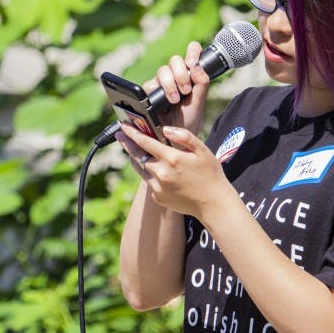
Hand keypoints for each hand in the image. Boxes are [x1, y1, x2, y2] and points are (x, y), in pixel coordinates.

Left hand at [118, 123, 234, 219]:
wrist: (213, 205)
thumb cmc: (211, 175)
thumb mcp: (203, 151)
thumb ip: (184, 137)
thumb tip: (166, 129)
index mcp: (172, 159)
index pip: (145, 142)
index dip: (132, 133)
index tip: (123, 127)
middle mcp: (162, 173)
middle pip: (138, 156)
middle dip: (128, 144)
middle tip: (120, 135)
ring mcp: (158, 187)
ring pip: (141, 169)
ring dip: (135, 159)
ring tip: (131, 150)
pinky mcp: (158, 198)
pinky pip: (149, 182)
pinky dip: (149, 174)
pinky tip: (154, 170)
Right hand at [143, 41, 210, 135]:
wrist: (176, 138)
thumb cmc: (189, 119)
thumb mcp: (199, 101)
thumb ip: (202, 82)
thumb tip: (196, 65)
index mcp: (190, 73)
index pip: (191, 52)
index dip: (193, 52)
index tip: (193, 63)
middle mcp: (175, 75)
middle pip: (174, 60)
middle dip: (180, 73)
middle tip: (186, 90)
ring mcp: (161, 83)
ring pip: (162, 70)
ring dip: (170, 84)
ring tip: (175, 100)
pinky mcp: (149, 92)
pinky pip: (150, 84)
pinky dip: (158, 91)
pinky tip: (164, 102)